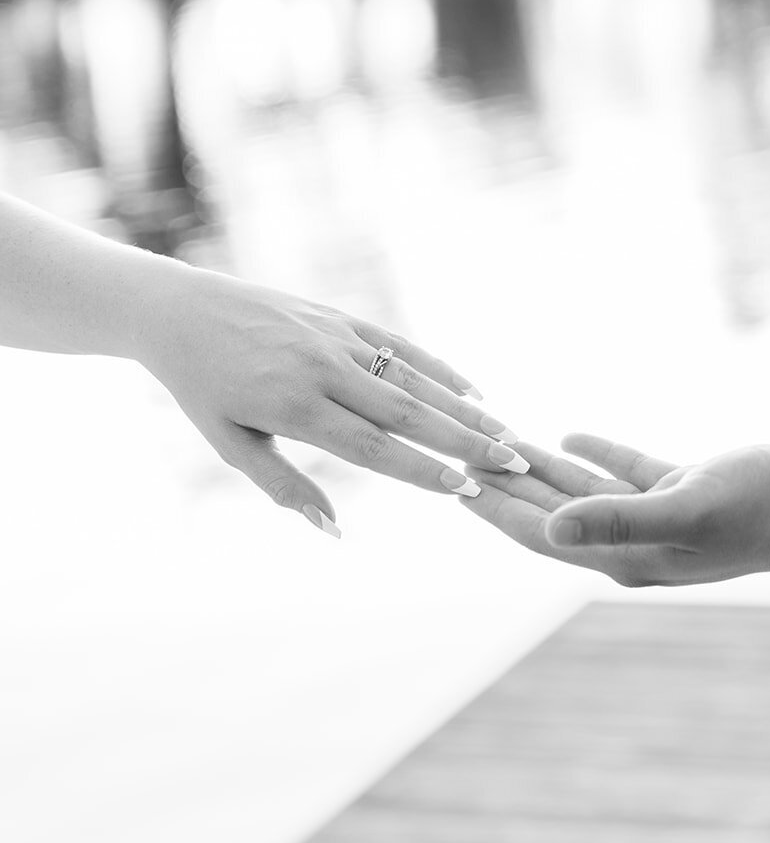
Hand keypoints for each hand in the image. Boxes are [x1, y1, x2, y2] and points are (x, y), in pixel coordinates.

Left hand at [130, 262, 527, 533]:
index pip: (372, 446)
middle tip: (513, 460)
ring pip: (412, 376)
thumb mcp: (230, 446)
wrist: (184, 312)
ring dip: (462, 406)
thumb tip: (334, 531)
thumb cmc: (203, 390)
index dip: (421, 470)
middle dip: (463, 440)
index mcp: (295, 407)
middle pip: (406, 410)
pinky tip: (471, 390)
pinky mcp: (341, 317)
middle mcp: (324, 369)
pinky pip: (399, 344)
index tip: (467, 489)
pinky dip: (438, 367)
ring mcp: (337, 337)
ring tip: (505, 431)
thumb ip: (284, 487)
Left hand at [461, 434, 769, 584]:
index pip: (542, 531)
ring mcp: (656, 517)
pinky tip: (569, 436)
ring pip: (582, 488)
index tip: (455, 486)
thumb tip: (550, 525)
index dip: (498, 509)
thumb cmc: (756, 513)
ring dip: (542, 466)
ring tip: (501, 440)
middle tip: (463, 453)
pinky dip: (594, 454)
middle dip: (507, 485)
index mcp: (624, 554)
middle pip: (551, 509)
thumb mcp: (683, 511)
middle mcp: (632, 541)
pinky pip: (622, 471)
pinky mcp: (680, 491)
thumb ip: (616, 520)